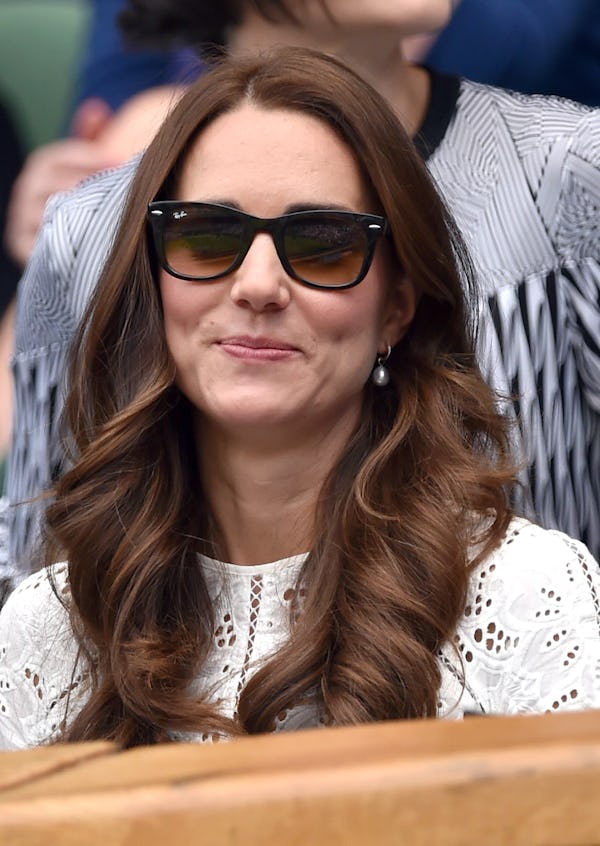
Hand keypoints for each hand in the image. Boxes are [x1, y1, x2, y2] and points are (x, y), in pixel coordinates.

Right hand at [4, 98, 115, 266]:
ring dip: (76, 210)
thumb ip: (91, 141)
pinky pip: (42, 244)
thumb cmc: (81, 203)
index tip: (117, 159)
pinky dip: (64, 240)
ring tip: (108, 209)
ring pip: (45, 211)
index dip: (85, 156)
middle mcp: (25, 193)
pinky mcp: (24, 249)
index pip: (53, 157)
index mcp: (39, 171)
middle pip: (46, 182)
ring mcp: (21, 221)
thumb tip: (97, 108)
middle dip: (82, 180)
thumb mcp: (85, 170)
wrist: (66, 250)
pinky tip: (91, 236)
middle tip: (117, 184)